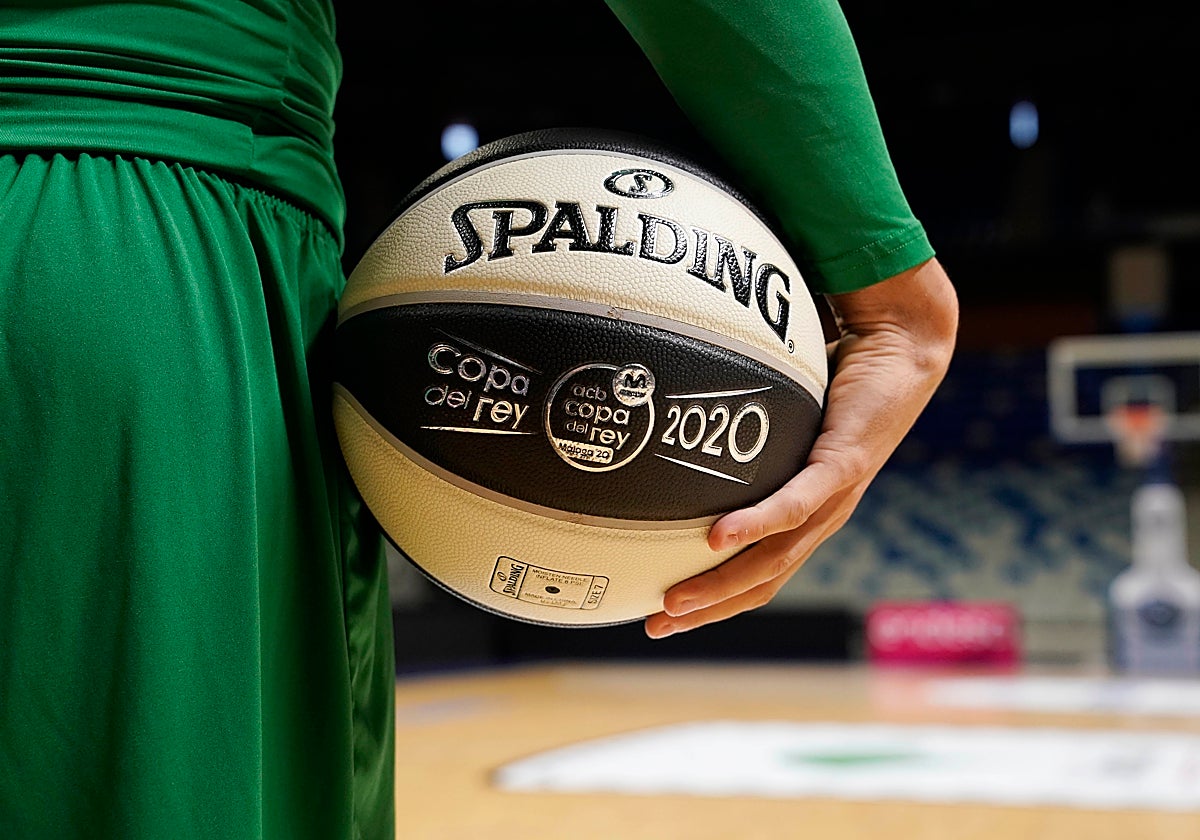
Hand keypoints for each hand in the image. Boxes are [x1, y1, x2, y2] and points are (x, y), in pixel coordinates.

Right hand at [645, 258, 958, 637]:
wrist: (903, 347)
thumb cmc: (840, 378)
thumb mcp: (782, 418)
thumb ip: (745, 434)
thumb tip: (685, 423)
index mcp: (810, 516)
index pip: (760, 577)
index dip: (715, 603)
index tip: (666, 618)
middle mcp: (823, 518)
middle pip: (762, 582)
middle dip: (708, 609)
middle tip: (657, 626)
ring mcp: (835, 496)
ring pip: (776, 557)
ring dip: (723, 583)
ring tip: (677, 600)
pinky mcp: (843, 464)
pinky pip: (795, 503)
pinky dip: (755, 525)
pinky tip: (718, 539)